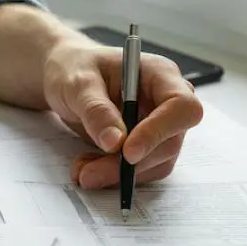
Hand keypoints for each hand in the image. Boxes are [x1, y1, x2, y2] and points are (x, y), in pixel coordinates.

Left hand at [42, 39, 203, 189]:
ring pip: (155, 163)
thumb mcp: (78, 84)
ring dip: (118, 175)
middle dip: (130, 164)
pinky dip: (114, 176)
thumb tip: (116, 141)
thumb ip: (96, 110)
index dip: (159, 132)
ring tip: (81, 170)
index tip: (127, 151)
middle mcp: (166, 102)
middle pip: (169, 143)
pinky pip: (140, 170)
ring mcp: (159, 126)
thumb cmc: (74, 69)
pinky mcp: (145, 146)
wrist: (64, 77)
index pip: (182, 107)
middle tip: (89, 174)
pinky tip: (88, 167)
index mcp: (160, 75)